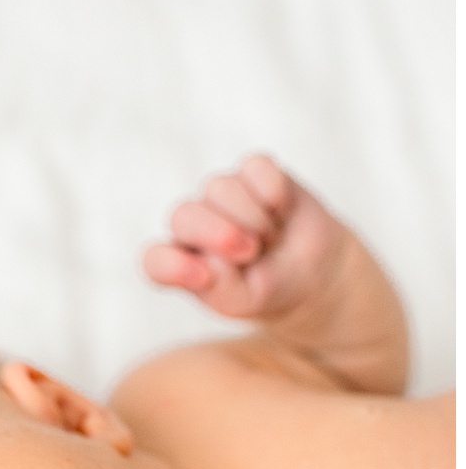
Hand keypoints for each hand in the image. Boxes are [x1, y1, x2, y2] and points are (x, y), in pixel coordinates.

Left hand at [142, 154, 343, 324]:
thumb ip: (218, 287)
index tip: (204, 278)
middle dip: (217, 234)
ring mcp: (220, 196)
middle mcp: (192, 225)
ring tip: (269, 238)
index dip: (173, 267)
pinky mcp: (252, 172)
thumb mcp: (243, 301)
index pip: (155, 260)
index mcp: (179, 262)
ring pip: (219, 188)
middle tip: (249, 252)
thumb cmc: (266, 288)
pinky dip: (273, 190)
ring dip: (253, 218)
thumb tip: (204, 263)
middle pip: (182, 215)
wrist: (312, 270)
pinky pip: (255, 167)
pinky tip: (281, 211)